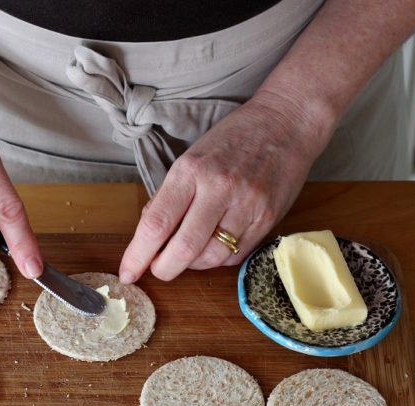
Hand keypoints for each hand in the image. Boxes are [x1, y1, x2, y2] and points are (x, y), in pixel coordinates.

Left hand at [119, 91, 330, 282]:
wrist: (287, 123)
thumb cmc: (231, 142)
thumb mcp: (190, 160)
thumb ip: (168, 199)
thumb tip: (147, 239)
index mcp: (190, 171)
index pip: (156, 223)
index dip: (138, 255)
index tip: (127, 273)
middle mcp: (218, 188)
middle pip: (183, 249)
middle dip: (164, 269)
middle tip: (158, 269)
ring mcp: (246, 205)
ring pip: (210, 258)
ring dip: (192, 264)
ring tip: (189, 251)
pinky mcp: (267, 219)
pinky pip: (235, 256)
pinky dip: (217, 258)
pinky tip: (214, 243)